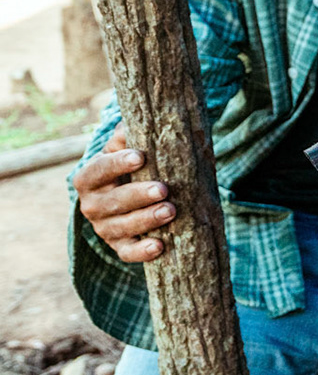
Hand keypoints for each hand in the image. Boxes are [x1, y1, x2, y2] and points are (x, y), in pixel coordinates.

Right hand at [74, 128, 174, 262]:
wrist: (126, 197)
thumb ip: (126, 136)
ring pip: (121, 227)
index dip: (116, 164)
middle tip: (164, 189)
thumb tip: (132, 121)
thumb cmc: (129, 168)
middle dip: (138, 195)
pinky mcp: (118, 246)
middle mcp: (91, 205)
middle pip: (111, 202)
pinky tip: (160, 246)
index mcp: (89, 179)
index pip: (97, 170)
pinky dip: (142, 252)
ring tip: (170, 211)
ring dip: (146, 220)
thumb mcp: (124, 150)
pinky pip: (127, 253)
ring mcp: (104, 228)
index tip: (141, 156)